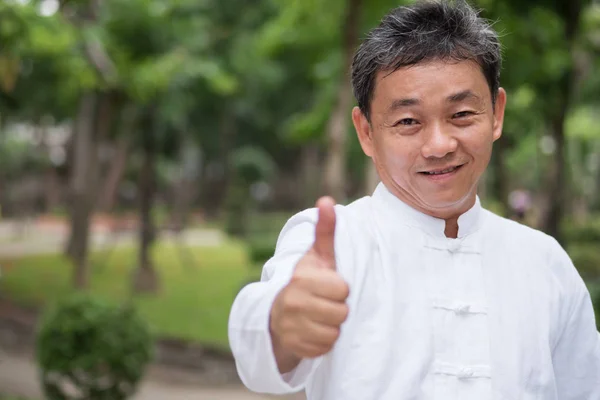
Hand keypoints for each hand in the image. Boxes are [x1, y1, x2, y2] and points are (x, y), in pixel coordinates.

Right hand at [270, 197, 349, 365]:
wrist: (278, 313)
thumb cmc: (306, 281)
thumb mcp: (316, 257)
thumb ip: (325, 231)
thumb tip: (327, 200)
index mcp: (301, 279)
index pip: (342, 290)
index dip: (340, 289)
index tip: (329, 286)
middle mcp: (293, 303)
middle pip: (341, 313)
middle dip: (337, 309)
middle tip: (324, 303)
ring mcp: (292, 327)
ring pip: (334, 332)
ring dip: (331, 327)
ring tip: (319, 317)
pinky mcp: (294, 347)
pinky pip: (325, 348)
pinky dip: (323, 342)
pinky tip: (313, 331)